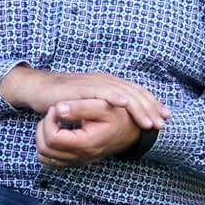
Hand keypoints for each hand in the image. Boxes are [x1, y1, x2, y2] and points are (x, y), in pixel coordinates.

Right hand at [1, 67, 166, 131]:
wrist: (39, 90)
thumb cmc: (63, 100)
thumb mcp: (89, 105)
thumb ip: (104, 109)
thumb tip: (119, 120)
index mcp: (109, 84)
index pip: (136, 93)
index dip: (152, 105)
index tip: (164, 118)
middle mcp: (105, 80)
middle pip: (135, 92)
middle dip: (151, 108)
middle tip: (162, 123)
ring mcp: (95, 82)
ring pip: (123, 92)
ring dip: (138, 107)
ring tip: (149, 121)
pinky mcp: (82, 86)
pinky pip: (101, 90)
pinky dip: (114, 96)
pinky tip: (124, 104)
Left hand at [35, 99, 142, 166]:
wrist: (131, 132)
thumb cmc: (119, 117)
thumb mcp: (103, 107)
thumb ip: (80, 107)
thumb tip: (58, 109)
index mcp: (85, 143)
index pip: (52, 138)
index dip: (49, 121)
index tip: (57, 107)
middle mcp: (80, 156)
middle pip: (45, 149)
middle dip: (44, 128)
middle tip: (53, 113)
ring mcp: (77, 161)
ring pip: (44, 157)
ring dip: (43, 137)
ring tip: (54, 122)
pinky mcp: (75, 161)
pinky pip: (51, 161)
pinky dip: (48, 147)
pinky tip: (57, 132)